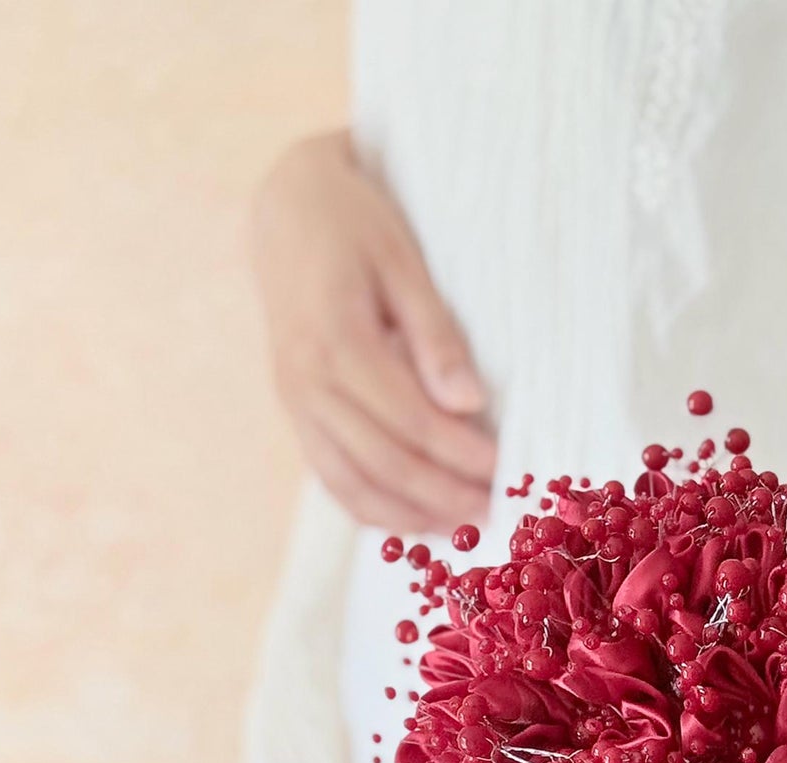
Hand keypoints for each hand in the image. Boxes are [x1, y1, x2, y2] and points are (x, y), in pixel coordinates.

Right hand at [251, 130, 495, 531]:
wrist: (284, 211)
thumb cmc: (353, 226)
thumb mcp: (402, 261)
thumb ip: (434, 336)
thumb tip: (469, 404)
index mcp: (335, 341)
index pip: (407, 418)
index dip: (458, 452)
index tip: (502, 470)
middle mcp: (306, 382)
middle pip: (381, 461)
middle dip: (441, 494)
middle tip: (492, 513)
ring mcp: (294, 403)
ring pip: (350, 483)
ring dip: (408, 515)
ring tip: (459, 528)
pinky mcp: (295, 413)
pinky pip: (331, 477)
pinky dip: (371, 508)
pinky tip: (412, 519)